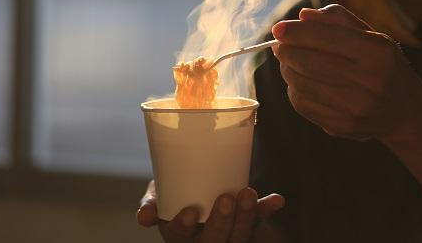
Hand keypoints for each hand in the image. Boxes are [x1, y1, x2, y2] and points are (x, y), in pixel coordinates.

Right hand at [137, 180, 284, 242]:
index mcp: (178, 234)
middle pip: (213, 242)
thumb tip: (144, 217)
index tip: (191, 211)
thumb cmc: (173, 190)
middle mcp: (203, 241)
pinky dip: (266, 210)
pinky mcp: (245, 226)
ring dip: (246, 218)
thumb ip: (151, 201)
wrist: (196, 183)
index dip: (184, 227)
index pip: (179, 237)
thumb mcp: (158, 193)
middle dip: (222, 223)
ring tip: (248, 194)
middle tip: (227, 197)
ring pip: (238, 237)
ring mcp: (227, 236)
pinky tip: (277, 200)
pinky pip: (258, 224)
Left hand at [271, 4, 421, 140]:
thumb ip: (337, 20)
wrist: (404, 111)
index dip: (296, 32)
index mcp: (376, 52)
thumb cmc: (381, 65)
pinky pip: (303, 105)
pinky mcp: (342, 125)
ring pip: (302, 84)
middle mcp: (368, 80)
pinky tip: (299, 83)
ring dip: (287, 70)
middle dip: (286, 52)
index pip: (326, 37)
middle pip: (309, 62)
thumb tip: (302, 16)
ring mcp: (355, 106)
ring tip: (288, 63)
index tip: (277, 29)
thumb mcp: (370, 36)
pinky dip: (294, 91)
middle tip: (279, 47)